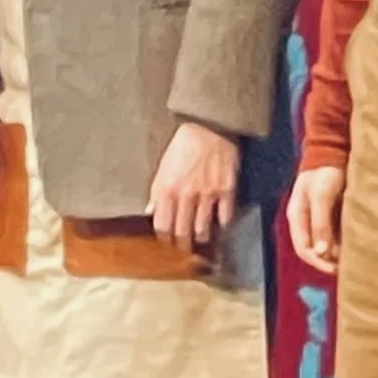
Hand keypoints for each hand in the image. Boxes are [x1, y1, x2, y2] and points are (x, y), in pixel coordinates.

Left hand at [148, 122, 240, 253]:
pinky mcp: (227, 190)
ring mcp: (208, 194)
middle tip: (184, 249)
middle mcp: (186, 195)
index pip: (162, 225)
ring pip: (203, 228)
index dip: (164, 238)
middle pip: (182, 231)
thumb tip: (150, 212)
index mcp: (167, 189)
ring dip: (201, 237)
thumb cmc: (183, 145)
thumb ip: (157, 192)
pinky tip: (220, 225)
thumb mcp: (163, 167)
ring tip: (201, 240)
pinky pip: (225, 216)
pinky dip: (222, 223)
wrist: (209, 128)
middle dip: (182, 244)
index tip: (166, 242)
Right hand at [287, 163, 345, 276]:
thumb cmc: (325, 172)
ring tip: (351, 259)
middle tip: (347, 268)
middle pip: (312, 250)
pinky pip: (331, 234)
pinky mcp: (327, 213)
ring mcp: (315, 217)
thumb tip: (321, 253)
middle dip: (327, 261)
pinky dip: (340, 243)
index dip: (319, 262)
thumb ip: (320, 223)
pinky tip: (352, 246)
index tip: (337, 270)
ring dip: (334, 254)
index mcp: (296, 217)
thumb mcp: (321, 197)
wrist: (333, 149)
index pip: (303, 249)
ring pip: (322, 244)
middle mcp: (304, 221)